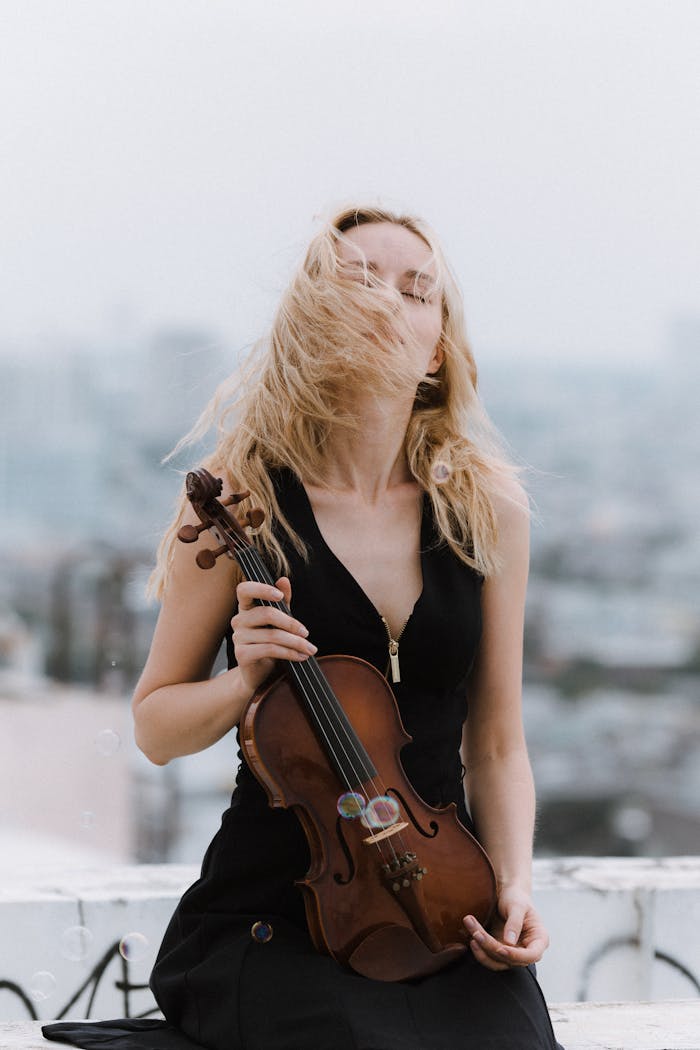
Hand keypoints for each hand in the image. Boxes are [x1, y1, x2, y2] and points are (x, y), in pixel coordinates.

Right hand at [231, 577, 316, 696]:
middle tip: (306, 633)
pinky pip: (270, 649)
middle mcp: (238, 620)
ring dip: (296, 642)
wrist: (259, 673)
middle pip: (266, 614)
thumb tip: (283, 580)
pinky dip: (289, 653)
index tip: (280, 596)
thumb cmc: (270, 643)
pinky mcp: (241, 654)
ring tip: (309, 649)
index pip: (245, 589)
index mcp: (246, 607)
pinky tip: (300, 657)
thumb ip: (283, 602)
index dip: (261, 589)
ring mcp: (238, 637)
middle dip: (291, 624)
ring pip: (272, 635)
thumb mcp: (279, 621)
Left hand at [463, 885, 548, 971]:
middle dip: (491, 946)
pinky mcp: (500, 952)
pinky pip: (489, 957)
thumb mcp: (517, 905)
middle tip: (476, 932)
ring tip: (471, 929)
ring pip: (497, 960)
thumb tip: (510, 943)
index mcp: (539, 939)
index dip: (517, 956)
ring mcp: (513, 953)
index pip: (532, 955)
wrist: (507, 894)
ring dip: (481, 949)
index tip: (500, 949)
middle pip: (510, 958)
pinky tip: (472, 935)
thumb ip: (515, 922)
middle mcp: (527, 950)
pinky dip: (479, 949)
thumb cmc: (516, 897)